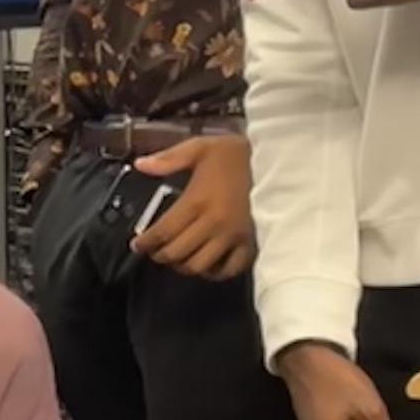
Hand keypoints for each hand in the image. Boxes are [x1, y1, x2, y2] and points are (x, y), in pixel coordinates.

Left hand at [129, 135, 254, 280]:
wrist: (281, 162)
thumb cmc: (239, 154)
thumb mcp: (202, 147)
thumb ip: (169, 158)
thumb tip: (141, 166)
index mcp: (197, 201)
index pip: (162, 232)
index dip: (145, 243)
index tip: (137, 245)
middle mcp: (213, 224)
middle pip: (177, 253)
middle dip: (160, 256)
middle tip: (155, 252)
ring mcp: (233, 238)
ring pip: (199, 265)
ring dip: (183, 265)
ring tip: (178, 258)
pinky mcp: (252, 244)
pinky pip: (229, 269)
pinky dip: (214, 272)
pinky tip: (207, 265)